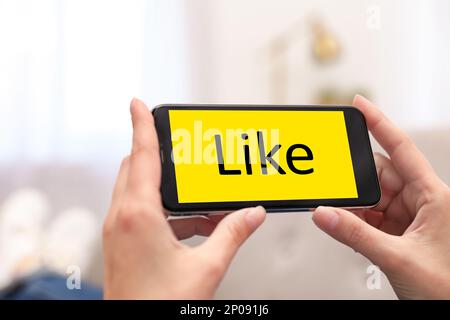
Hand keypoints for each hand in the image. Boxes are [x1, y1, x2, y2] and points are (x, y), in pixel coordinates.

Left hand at [103, 98, 265, 298]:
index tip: (137, 102)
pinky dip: (165, 211)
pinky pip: (141, 212)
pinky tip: (193, 225)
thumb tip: (254, 214)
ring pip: (137, 190)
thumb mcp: (206, 267)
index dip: (140, 124)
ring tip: (199, 199)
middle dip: (155, 153)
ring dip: (165, 188)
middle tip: (177, 146)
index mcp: (139, 215)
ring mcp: (118, 231)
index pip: (140, 156)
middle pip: (135, 168)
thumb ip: (233, 234)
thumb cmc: (160, 306)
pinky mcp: (121, 243)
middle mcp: (122, 218)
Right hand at [313, 95, 449, 298]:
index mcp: (434, 197)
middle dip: (355, 182)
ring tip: (338, 215)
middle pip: (380, 175)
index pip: (402, 149)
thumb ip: (356, 236)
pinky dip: (356, 220)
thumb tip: (324, 214)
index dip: (380, 123)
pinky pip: (372, 217)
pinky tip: (347, 225)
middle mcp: (423, 201)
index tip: (359, 104)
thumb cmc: (447, 288)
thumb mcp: (398, 259)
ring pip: (373, 198)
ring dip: (354, 207)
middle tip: (331, 186)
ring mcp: (410, 217)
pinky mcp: (400, 232)